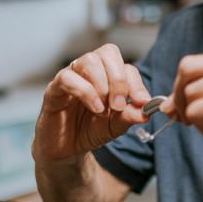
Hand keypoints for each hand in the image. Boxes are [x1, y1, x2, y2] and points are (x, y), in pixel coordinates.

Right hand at [32, 44, 150, 164]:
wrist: (67, 149)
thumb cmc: (91, 130)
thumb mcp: (116, 126)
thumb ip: (130, 116)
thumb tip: (148, 111)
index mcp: (109, 76)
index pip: (126, 67)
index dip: (136, 84)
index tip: (142, 103)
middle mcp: (91, 71)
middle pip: (108, 52)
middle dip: (119, 79)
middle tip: (120, 104)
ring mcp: (72, 76)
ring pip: (89, 60)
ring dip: (102, 84)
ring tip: (104, 108)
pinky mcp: (54, 88)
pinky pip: (68, 78)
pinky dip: (85, 92)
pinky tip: (94, 108)